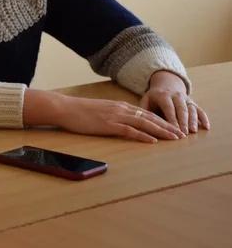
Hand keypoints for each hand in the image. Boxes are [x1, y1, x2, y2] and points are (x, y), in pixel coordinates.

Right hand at [54, 95, 184, 142]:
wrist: (66, 108)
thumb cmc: (81, 112)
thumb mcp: (101, 111)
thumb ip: (114, 115)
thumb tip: (124, 123)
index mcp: (120, 106)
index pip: (146, 114)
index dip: (161, 121)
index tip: (173, 128)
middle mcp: (121, 109)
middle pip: (150, 118)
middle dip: (167, 126)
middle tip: (181, 134)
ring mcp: (116, 116)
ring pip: (144, 123)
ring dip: (161, 131)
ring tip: (173, 138)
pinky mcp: (109, 125)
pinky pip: (130, 130)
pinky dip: (143, 136)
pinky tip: (152, 141)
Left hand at [140, 71, 209, 134]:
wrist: (166, 84)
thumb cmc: (154, 98)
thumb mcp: (146, 100)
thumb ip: (143, 110)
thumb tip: (139, 122)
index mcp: (163, 95)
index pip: (168, 108)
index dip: (171, 119)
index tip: (173, 130)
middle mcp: (176, 96)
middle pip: (181, 109)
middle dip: (182, 122)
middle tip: (183, 134)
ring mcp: (186, 99)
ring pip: (191, 109)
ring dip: (193, 120)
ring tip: (193, 131)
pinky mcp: (193, 103)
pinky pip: (200, 110)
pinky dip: (204, 118)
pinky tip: (206, 127)